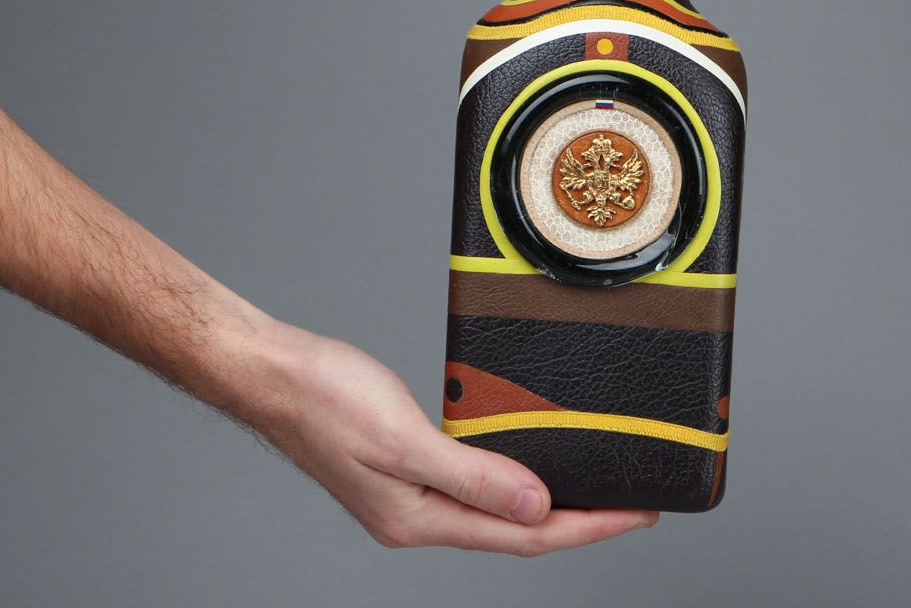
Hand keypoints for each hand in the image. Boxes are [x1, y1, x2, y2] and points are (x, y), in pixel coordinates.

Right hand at [257, 323, 658, 553]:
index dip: (588, 526)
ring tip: (596, 486)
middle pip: (517, 531)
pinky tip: (530, 461)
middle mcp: (418, 519)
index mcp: (418, 522)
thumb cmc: (324, 399)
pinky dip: (512, 477)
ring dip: (547, 501)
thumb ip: (473, 478)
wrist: (272, 373)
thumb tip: (537, 508)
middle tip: (634, 502)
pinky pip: (475, 483)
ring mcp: (411, 496)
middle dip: (580, 520)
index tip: (637, 512)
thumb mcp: (404, 440)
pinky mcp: (406, 469)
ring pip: (497, 510)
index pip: (523, 537)